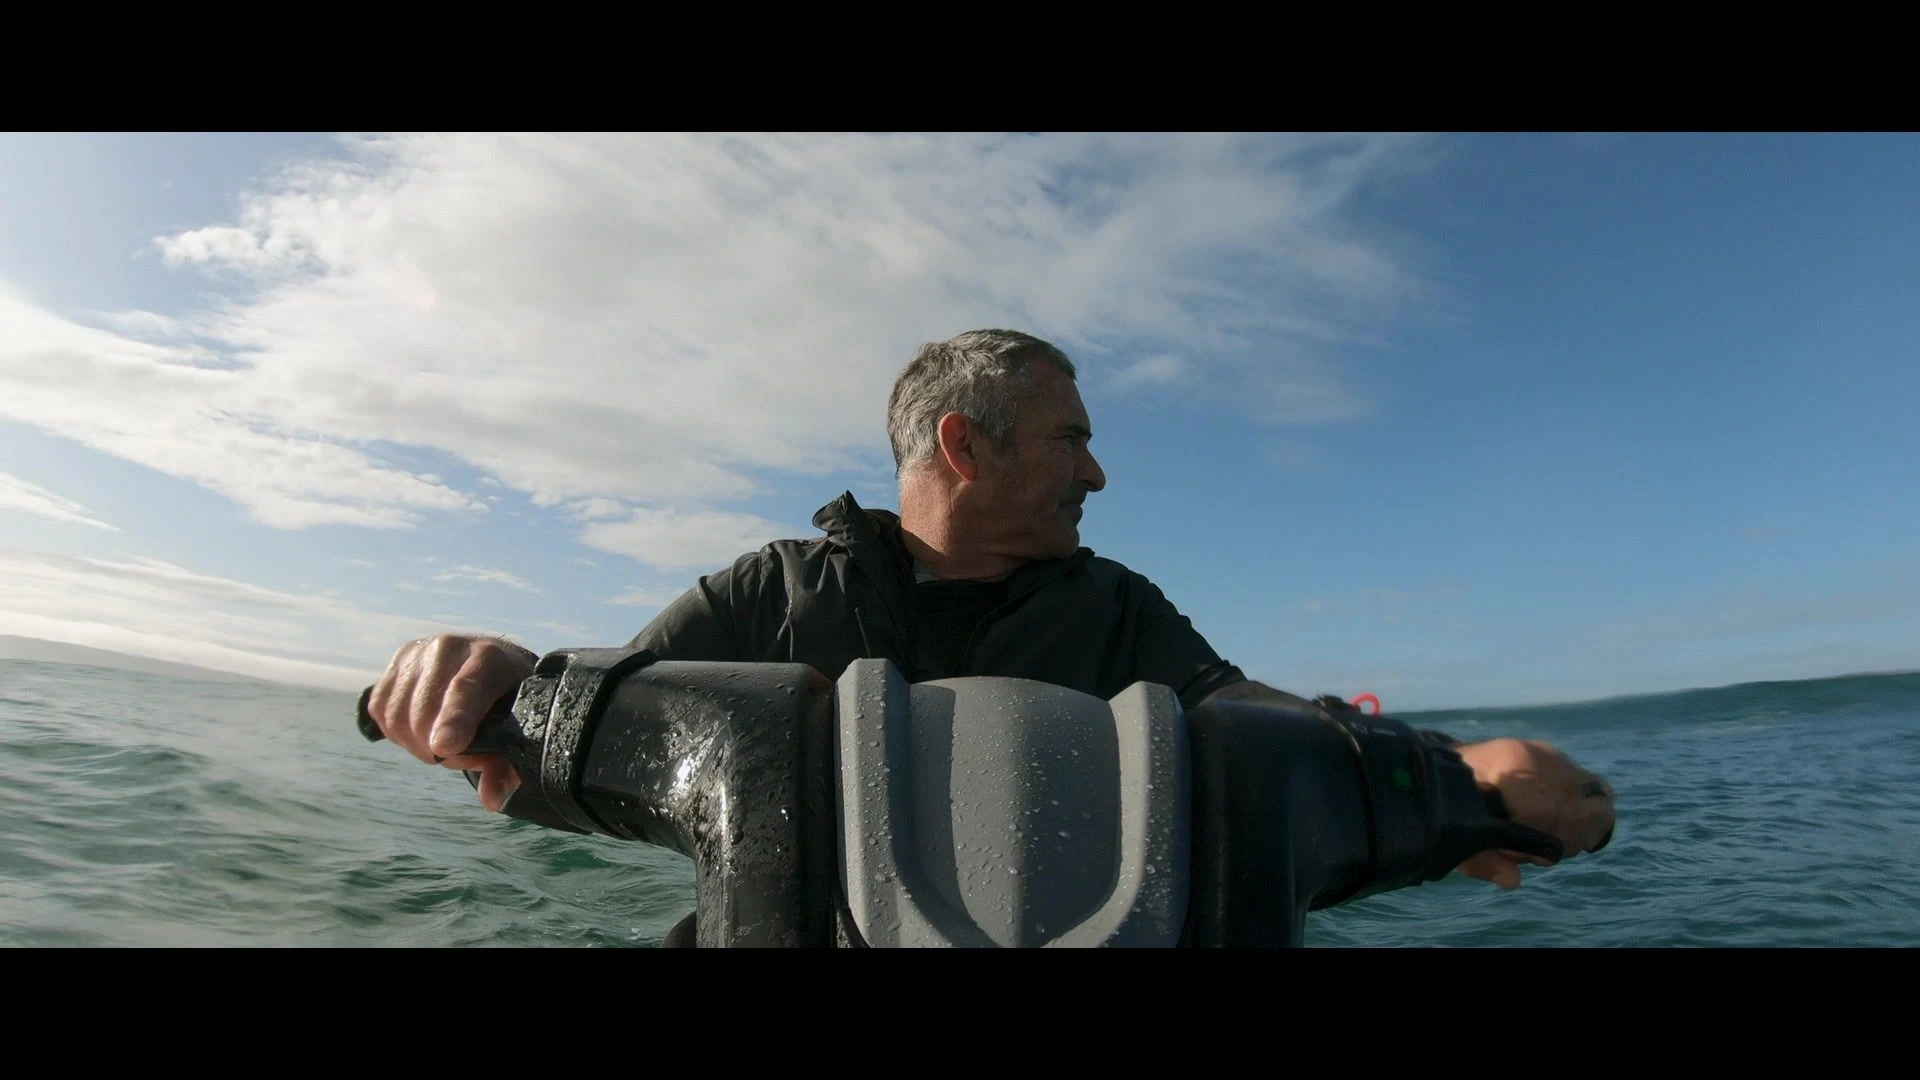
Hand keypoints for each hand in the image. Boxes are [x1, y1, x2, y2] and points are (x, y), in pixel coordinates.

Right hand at [366, 634, 535, 811]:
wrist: (493, 666)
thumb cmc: (508, 702)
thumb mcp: (519, 729)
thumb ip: (506, 767)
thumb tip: (491, 800)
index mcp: (490, 658)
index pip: (466, 690)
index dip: (454, 720)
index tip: (444, 748)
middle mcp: (450, 647)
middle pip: (424, 713)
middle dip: (441, 751)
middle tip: (463, 756)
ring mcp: (419, 651)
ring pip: (397, 716)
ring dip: (417, 744)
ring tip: (445, 742)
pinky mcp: (395, 662)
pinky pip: (380, 710)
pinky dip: (397, 731)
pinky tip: (422, 729)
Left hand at [1453, 737, 1615, 889]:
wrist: (1450, 767)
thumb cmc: (1453, 807)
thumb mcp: (1457, 837)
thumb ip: (1482, 862)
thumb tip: (1513, 881)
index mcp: (1503, 765)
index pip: (1541, 810)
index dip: (1537, 842)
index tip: (1521, 855)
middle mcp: (1535, 756)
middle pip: (1574, 810)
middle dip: (1560, 842)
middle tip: (1537, 853)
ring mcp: (1554, 757)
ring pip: (1598, 802)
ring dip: (1582, 832)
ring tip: (1554, 843)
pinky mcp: (1565, 763)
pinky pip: (1601, 792)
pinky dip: (1594, 818)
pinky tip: (1569, 831)